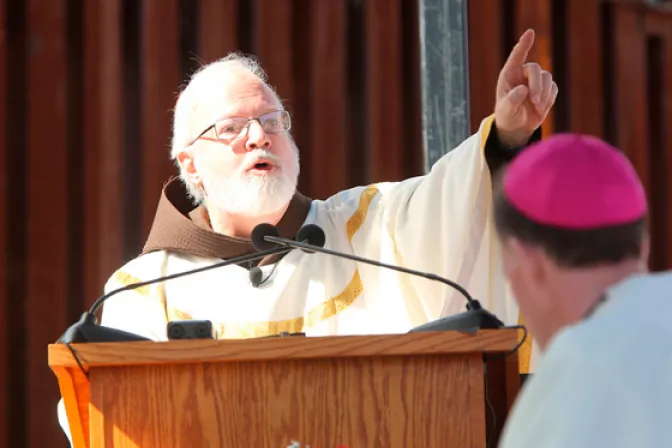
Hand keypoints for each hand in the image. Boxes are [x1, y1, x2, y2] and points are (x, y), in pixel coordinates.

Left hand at [494, 29, 557, 146]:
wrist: (517, 127)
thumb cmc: (507, 116)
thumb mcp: (506, 110)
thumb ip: (512, 100)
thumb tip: (523, 89)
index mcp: (509, 74)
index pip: (517, 56)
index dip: (524, 44)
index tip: (530, 32)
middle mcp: (523, 74)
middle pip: (536, 69)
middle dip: (537, 85)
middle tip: (534, 101)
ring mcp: (536, 81)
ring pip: (547, 78)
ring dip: (544, 93)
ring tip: (537, 107)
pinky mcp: (546, 89)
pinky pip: (553, 89)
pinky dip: (549, 99)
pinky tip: (540, 109)